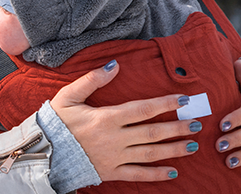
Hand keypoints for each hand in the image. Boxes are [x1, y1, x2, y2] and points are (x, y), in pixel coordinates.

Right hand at [51, 60, 198, 181]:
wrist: (43, 152)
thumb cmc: (56, 122)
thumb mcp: (68, 96)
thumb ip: (92, 80)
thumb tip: (115, 65)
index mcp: (107, 118)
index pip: (143, 109)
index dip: (165, 104)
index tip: (183, 100)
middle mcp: (115, 138)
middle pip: (153, 132)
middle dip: (177, 128)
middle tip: (196, 124)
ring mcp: (115, 157)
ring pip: (151, 154)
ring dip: (173, 149)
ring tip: (192, 146)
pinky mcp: (112, 172)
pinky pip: (138, 175)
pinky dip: (157, 175)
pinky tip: (173, 172)